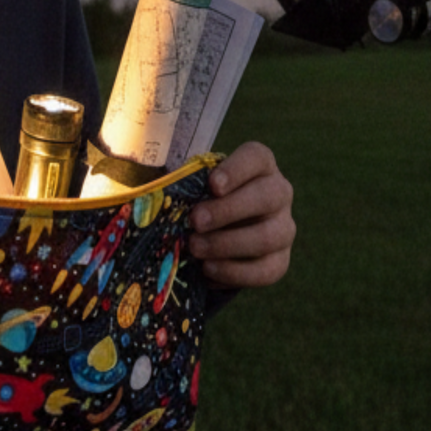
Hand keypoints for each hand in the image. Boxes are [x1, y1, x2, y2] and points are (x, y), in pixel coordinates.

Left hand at [188, 141, 295, 288]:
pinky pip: (266, 271)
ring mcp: (284, 228)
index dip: (237, 170)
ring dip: (228, 244)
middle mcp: (279, 193)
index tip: (212, 185)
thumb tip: (146, 195)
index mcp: (259, 165)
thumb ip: (179, 185)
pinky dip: (234, 273)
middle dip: (229, 211)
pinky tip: (208, 270)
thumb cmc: (201, 200)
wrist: (218, 234)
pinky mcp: (280, 261)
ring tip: (195, 249)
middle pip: (267, 196)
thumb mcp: (192, 186)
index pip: (257, 157)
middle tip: (195, 221)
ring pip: (269, 236)